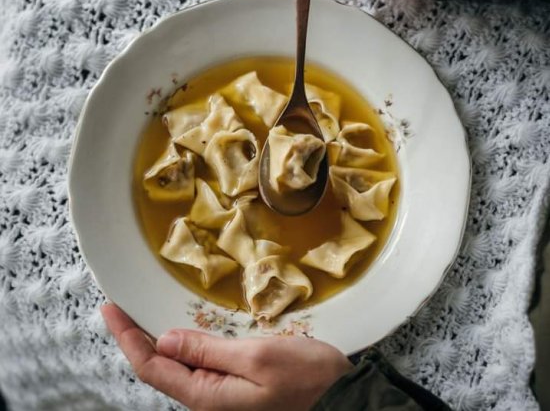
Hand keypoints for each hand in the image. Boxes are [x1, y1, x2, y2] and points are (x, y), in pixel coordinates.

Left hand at [101, 303, 351, 410]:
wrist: (339, 394)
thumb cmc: (305, 376)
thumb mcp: (257, 358)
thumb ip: (208, 351)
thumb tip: (165, 340)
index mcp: (207, 396)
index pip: (152, 366)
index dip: (128, 337)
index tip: (111, 309)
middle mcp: (207, 398)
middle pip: (159, 367)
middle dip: (136, 338)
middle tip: (120, 308)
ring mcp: (220, 393)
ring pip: (176, 365)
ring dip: (156, 340)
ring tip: (139, 316)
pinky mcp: (232, 384)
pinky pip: (196, 364)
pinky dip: (181, 343)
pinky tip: (179, 331)